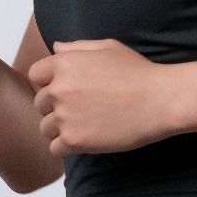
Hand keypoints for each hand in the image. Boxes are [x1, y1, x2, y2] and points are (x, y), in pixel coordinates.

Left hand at [26, 38, 181, 155]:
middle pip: (40, 103)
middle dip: (56, 107)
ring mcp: (65, 115)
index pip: (36, 75)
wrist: (160, 100)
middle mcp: (59, 89)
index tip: (67, 90)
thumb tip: (56, 48)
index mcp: (64, 64)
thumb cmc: (139, 72)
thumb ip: (78, 48)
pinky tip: (84, 140)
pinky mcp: (74, 139)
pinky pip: (54, 148)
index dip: (49, 83)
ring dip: (60, 128)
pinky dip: (66, 147)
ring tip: (84, 126)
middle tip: (81, 110)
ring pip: (45, 127)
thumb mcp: (109, 48)